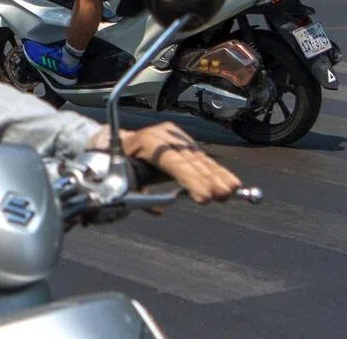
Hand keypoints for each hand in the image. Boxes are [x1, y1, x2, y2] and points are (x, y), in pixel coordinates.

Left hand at [113, 122, 242, 203]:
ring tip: (233, 190)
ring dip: (218, 175)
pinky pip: (201, 156)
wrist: (114, 142)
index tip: (205, 196)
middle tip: (224, 195)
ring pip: (199, 157)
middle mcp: (163, 135)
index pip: (173, 161)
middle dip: (209, 179)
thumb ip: (138, 196)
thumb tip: (158, 210)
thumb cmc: (115, 164)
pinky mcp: (181, 139)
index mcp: (147, 142)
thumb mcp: (121, 180)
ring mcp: (174, 136)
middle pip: (190, 159)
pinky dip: (216, 171)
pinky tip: (230, 181)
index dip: (191, 179)